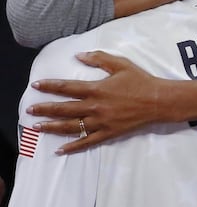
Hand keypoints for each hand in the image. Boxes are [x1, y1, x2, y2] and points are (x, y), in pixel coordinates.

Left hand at [27, 51, 161, 153]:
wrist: (157, 101)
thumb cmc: (139, 80)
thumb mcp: (120, 64)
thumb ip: (99, 58)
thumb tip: (78, 55)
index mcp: (97, 89)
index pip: (68, 87)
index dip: (51, 86)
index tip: (36, 86)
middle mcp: (95, 107)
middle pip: (64, 109)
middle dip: (45, 109)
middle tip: (29, 110)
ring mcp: (101, 122)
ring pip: (71, 127)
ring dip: (52, 127)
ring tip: (37, 128)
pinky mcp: (108, 133)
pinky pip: (87, 142)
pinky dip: (73, 147)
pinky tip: (60, 150)